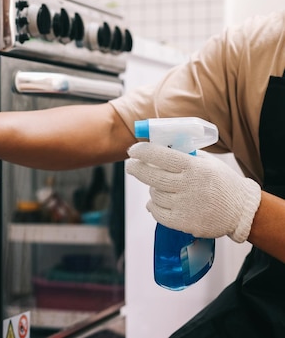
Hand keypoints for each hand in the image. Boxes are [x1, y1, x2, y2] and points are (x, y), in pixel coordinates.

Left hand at [126, 142, 260, 242]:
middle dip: (136, 168)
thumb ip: (185, 156)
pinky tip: (155, 202)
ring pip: (154, 194)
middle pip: (151, 175)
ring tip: (160, 186)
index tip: (133, 150)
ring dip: (152, 188)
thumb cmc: (223, 183)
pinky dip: (153, 206)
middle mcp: (188, 185)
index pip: (160, 156)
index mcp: (193, 167)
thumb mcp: (207, 162)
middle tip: (130, 164)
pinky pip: (157, 213)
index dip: (143, 152)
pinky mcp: (183, 222)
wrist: (242, 211)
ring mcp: (185, 205)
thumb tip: (159, 150)